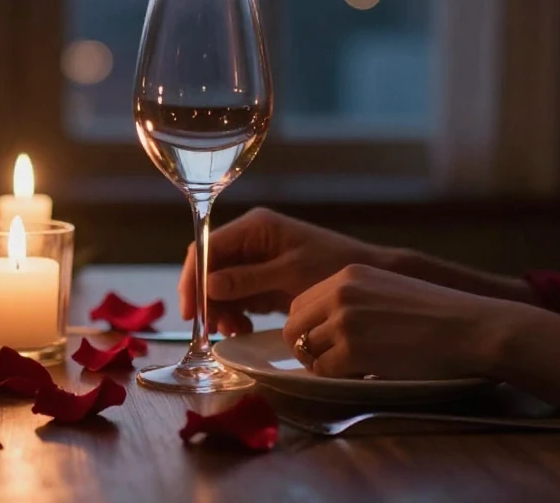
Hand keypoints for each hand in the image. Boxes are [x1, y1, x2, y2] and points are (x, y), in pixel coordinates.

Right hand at [179, 208, 388, 335]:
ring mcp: (255, 260)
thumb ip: (248, 279)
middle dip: (206, 298)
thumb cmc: (334, 266)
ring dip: (220, 309)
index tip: (190, 310)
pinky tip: (243, 329)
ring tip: (235, 331)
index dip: (192, 277)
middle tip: (212, 328)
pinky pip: (236, 297)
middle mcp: (249, 240)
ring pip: (219, 286)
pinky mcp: (262, 280)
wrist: (368, 281)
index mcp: (254, 227)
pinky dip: (234, 314)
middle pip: (209, 267)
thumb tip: (208, 285)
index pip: (206, 246)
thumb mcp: (290, 274)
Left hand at [281, 264, 506, 379]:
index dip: (308, 327)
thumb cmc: (440, 314)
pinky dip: (339, 379)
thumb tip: (326, 326)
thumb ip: (355, 299)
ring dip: (325, 365)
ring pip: (308, 351)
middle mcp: (340, 293)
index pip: (300, 304)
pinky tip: (364, 376)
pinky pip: (325, 371)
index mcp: (347, 275)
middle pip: (294, 327)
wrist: (472, 328)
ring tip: (354, 369)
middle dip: (306, 348)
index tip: (322, 342)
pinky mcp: (353, 349)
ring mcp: (344, 321)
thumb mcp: (388, 288)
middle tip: (330, 363)